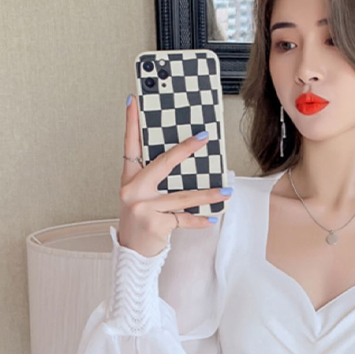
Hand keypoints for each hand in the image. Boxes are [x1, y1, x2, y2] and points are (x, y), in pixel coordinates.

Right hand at [118, 95, 232, 256]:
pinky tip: (212, 218)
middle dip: (185, 149)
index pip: (129, 144)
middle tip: (203, 138)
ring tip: (225, 191)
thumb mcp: (141, 196)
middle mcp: (133, 190)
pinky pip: (183, 218)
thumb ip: (155, 178)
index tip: (135, 101)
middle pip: (162, 164)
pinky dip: (200, 220)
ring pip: (182, 196)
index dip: (131, 122)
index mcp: (129, 178)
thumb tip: (182, 160)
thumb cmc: (140, 220)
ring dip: (207, 194)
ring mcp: (143, 207)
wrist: (132, 252)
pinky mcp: (155, 223)